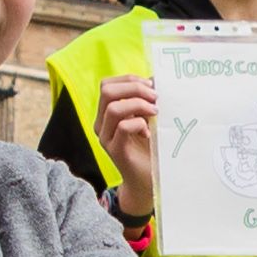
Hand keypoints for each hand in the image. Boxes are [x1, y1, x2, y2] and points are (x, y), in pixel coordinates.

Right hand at [94, 73, 159, 202]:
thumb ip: (146, 100)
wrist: (148, 179)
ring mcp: (106, 137)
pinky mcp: (114, 150)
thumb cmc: (150, 146)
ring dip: (139, 105)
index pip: (107, 84)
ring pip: (113, 108)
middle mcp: (101, 123)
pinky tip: (148, 132)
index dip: (129, 79)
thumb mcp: (149, 118)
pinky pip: (122, 127)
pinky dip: (139, 124)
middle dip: (134, 88)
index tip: (151, 85)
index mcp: (107, 112)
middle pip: (107, 91)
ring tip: (155, 113)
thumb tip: (154, 78)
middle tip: (155, 97)